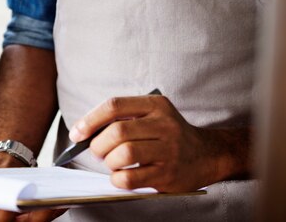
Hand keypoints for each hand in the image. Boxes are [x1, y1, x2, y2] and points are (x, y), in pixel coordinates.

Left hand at [69, 94, 250, 192]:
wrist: (207, 155)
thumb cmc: (169, 134)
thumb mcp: (153, 114)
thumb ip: (124, 117)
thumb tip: (85, 132)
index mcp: (156, 105)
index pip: (114, 106)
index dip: (90, 120)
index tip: (77, 133)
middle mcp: (164, 124)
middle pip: (117, 132)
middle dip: (98, 145)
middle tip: (97, 152)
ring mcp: (168, 150)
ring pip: (123, 154)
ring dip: (109, 162)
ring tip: (112, 164)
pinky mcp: (168, 174)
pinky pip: (131, 178)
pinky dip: (118, 179)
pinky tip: (121, 177)